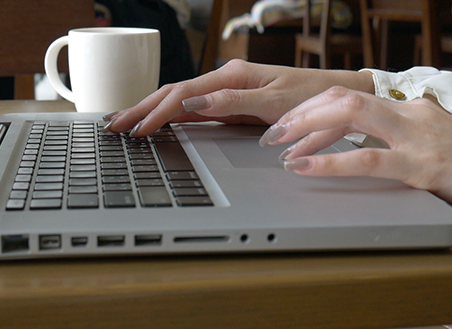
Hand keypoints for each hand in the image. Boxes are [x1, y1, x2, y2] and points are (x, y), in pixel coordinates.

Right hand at [104, 60, 374, 135]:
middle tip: (115, 124)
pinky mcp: (230, 101)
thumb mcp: (274, 101)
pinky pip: (193, 107)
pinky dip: (170, 115)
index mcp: (231, 76)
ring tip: (126, 122)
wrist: (336, 94)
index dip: (156, 112)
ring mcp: (226, 90)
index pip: (183, 95)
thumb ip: (232, 101)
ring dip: (151, 110)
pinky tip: (157, 122)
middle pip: (173, 93)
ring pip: (179, 99)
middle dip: (142, 108)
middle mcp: (224, 80)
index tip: (136, 128)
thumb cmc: (311, 97)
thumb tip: (194, 103)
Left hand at [260, 86, 451, 208]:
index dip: (312, 110)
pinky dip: (330, 162)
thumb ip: (388, 134)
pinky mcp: (422, 166)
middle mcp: (408, 116)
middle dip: (302, 112)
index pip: (349, 100)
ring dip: (308, 127)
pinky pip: (367, 159)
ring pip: (351, 114)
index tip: (288, 126)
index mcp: (406, 110)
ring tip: (281, 145)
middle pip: (343, 98)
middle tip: (274, 132)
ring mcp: (416, 138)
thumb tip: (344, 140)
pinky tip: (304, 167)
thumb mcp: (422, 140)